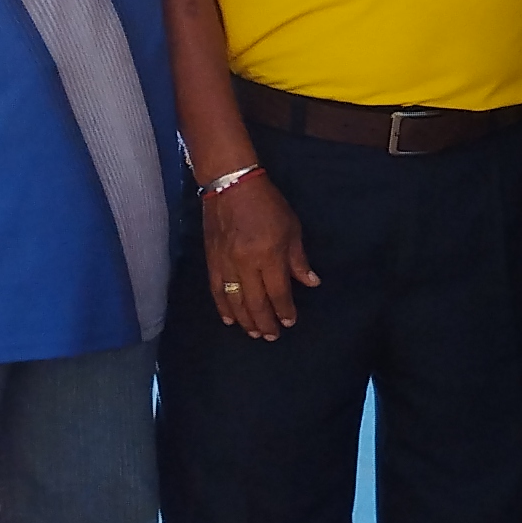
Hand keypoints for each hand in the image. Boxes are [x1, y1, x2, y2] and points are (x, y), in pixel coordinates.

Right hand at [202, 173, 318, 340]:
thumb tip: (311, 283)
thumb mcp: (292, 228)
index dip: (284, 310)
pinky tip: (230, 320)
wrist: (230, 185)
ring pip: (235, 301)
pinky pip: (216, 290)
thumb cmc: (268, 205)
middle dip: (265, 322)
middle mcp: (246, 264)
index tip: (289, 322)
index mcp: (269, 255)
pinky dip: (223, 307)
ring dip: (245, 320)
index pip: (278, 292)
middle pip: (256, 302)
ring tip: (254, 333)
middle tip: (271, 337)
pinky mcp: (211, 260)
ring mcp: (225, 263)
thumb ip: (298, 259)